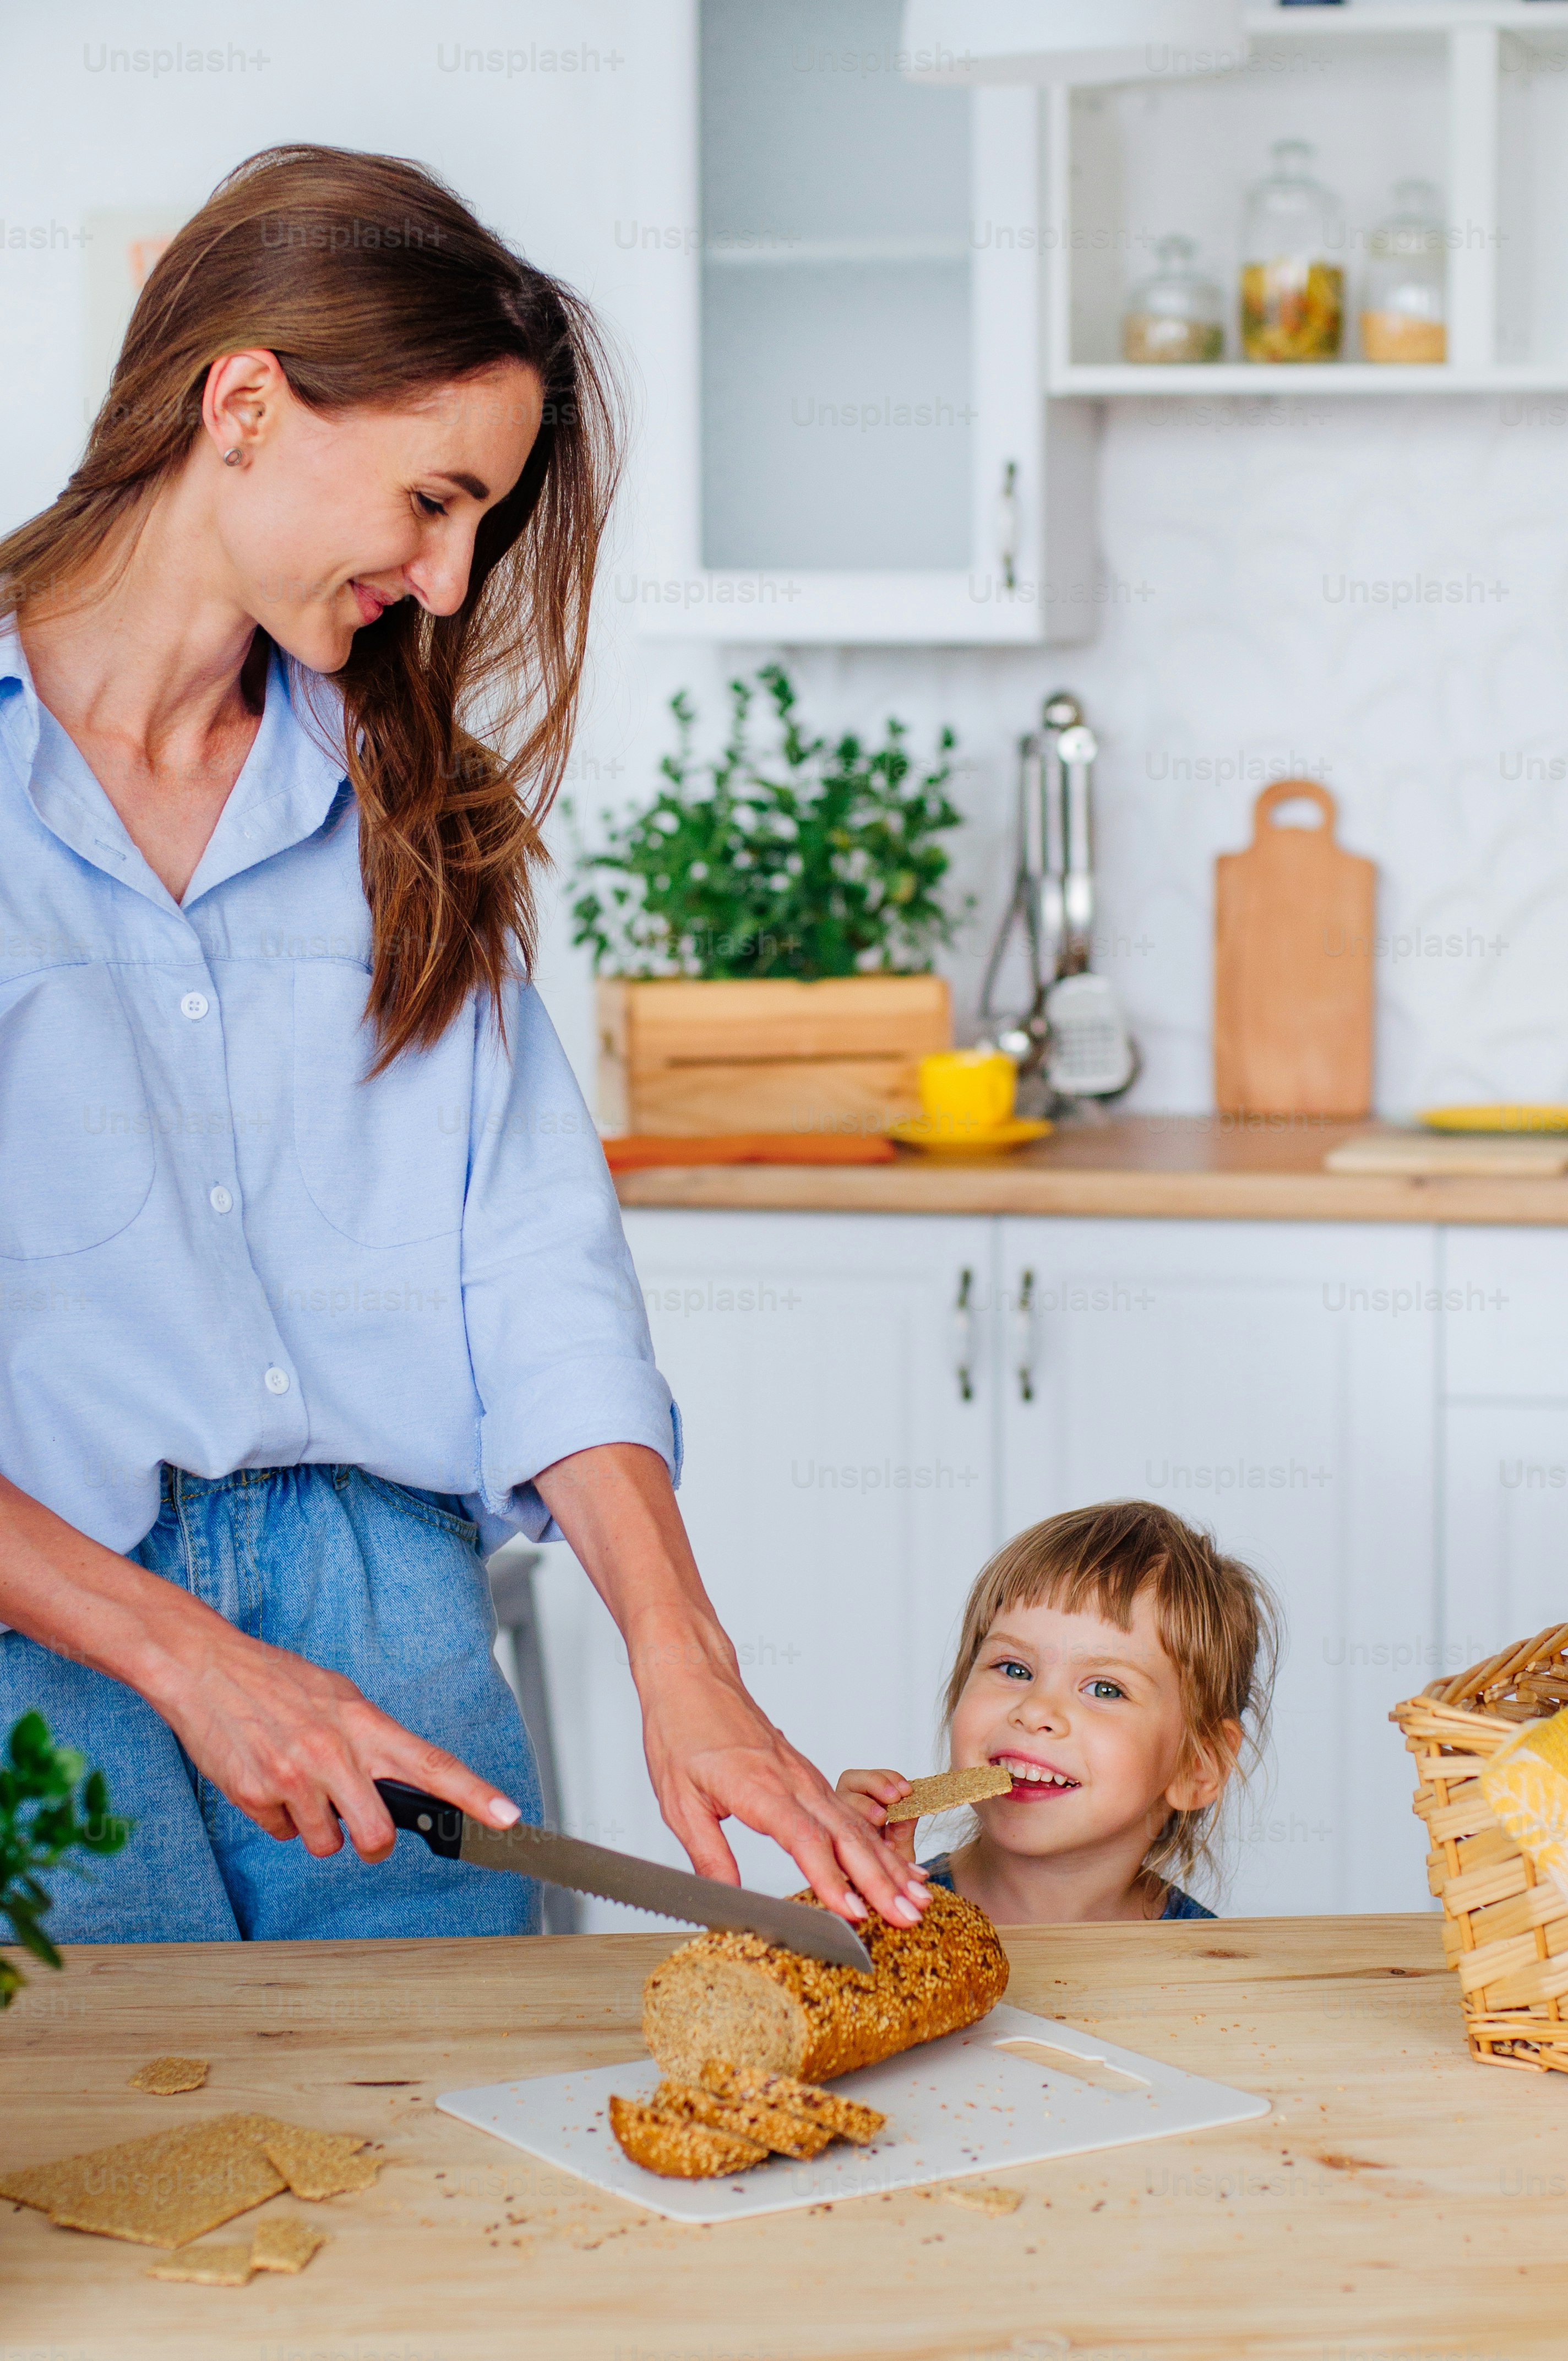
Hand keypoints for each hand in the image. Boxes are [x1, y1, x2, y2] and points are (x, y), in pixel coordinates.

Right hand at [0, 1473, 519, 1864]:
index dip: (474, 1795)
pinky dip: (279, 1817)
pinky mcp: (255, 1797)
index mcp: (364, 1724)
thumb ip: (370, 1740)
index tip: (510, 1817)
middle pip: (377, 1835)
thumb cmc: (276, 1681)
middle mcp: (334, 1753)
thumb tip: (397, 1782)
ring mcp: (294, 1778)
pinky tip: (266, 1779)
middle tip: (359, 1828)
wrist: (205, 1667)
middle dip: (371, 1843)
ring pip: (325, 1844)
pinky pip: (282, 1834)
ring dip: (317, 1828)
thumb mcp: (338, 1696)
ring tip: (298, 1783)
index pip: (432, 1764)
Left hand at [638, 1654, 929, 1929]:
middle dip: (880, 1881)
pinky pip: (850, 1815)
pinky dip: (878, 1844)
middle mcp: (793, 1782)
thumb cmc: (682, 1731)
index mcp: (759, 1787)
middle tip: (909, 1917)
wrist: (694, 1677)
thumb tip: (725, 1900)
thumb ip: (708, 1854)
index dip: (830, 1879)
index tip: (852, 1912)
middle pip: (845, 1836)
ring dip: (889, 1866)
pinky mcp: (808, 1778)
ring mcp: (806, 1778)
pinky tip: (897, 1866)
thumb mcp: (679, 1801)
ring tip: (918, 1901)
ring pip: (856, 1826)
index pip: (804, 1838)